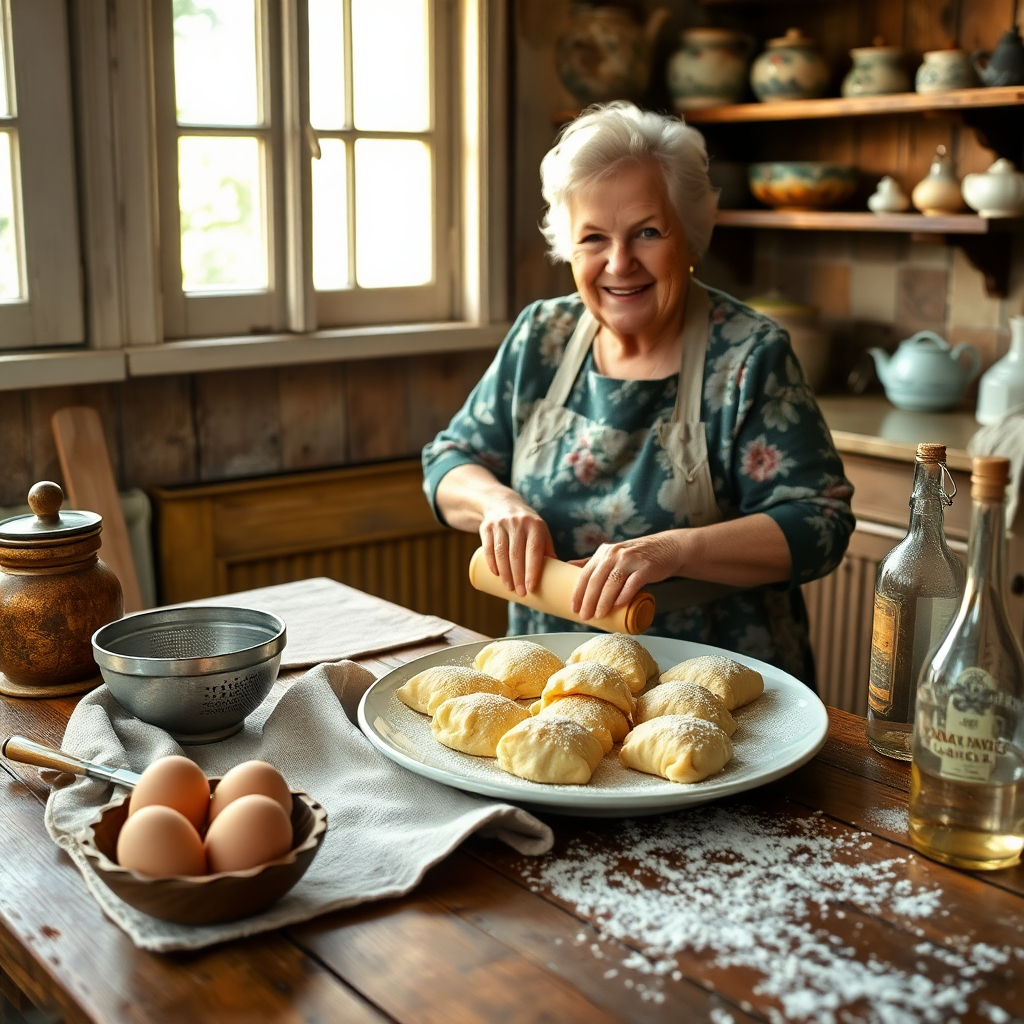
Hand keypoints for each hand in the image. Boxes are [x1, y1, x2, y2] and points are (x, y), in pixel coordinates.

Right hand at [479, 497, 554, 597]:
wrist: (503, 504)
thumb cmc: (527, 526)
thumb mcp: (540, 532)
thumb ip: (547, 551)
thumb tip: (558, 577)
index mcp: (536, 526)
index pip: (534, 551)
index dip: (532, 571)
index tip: (531, 588)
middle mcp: (519, 523)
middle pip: (517, 555)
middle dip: (518, 577)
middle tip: (520, 593)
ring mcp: (502, 524)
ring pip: (502, 553)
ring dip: (505, 573)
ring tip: (509, 587)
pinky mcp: (488, 527)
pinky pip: (489, 548)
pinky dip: (492, 563)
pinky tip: (496, 574)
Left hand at [568, 534, 682, 620]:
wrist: (667, 548)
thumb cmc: (636, 556)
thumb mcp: (613, 554)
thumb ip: (593, 561)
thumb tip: (567, 566)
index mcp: (603, 552)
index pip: (585, 574)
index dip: (578, 592)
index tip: (573, 608)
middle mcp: (614, 553)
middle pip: (597, 580)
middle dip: (588, 600)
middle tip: (584, 616)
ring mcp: (630, 559)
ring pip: (612, 583)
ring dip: (604, 601)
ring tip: (599, 616)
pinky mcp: (646, 566)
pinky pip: (632, 583)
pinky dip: (624, 595)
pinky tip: (618, 605)